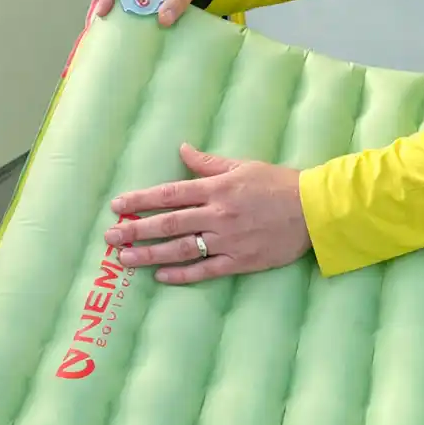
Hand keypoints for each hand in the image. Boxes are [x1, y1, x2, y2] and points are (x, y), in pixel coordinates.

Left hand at [104, 144, 311, 283]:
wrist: (313, 210)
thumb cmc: (279, 183)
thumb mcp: (242, 165)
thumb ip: (209, 162)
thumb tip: (182, 148)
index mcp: (217, 188)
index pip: (169, 194)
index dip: (141, 200)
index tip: (117, 206)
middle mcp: (217, 214)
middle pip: (168, 224)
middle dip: (135, 230)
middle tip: (110, 238)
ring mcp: (228, 240)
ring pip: (181, 249)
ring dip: (150, 254)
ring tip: (125, 259)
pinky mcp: (240, 261)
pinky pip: (205, 271)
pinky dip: (181, 274)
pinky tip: (160, 276)